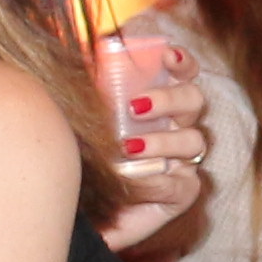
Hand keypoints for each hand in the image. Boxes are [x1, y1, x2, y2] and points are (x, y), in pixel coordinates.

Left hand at [94, 34, 208, 253]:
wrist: (66, 211)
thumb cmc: (74, 159)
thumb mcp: (78, 118)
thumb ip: (85, 87)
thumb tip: (83, 50)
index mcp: (156, 105)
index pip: (182, 74)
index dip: (182, 62)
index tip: (168, 56)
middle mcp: (175, 128)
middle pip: (194, 101)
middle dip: (169, 99)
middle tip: (134, 107)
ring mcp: (182, 161)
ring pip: (193, 140)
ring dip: (161, 140)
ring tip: (128, 147)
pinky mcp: (181, 194)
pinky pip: (180, 183)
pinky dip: (156, 180)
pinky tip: (133, 180)